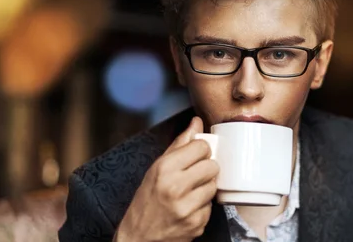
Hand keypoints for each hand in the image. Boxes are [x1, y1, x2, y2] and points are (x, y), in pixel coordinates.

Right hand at [115, 117, 218, 241]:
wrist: (138, 238)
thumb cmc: (146, 200)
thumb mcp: (156, 168)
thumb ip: (179, 144)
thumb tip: (196, 122)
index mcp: (164, 168)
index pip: (201, 146)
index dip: (200, 150)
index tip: (195, 156)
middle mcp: (175, 187)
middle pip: (212, 165)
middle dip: (205, 169)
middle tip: (193, 175)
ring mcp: (187, 207)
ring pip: (214, 186)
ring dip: (205, 188)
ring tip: (190, 192)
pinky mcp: (196, 224)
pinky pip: (211, 207)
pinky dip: (203, 207)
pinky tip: (189, 208)